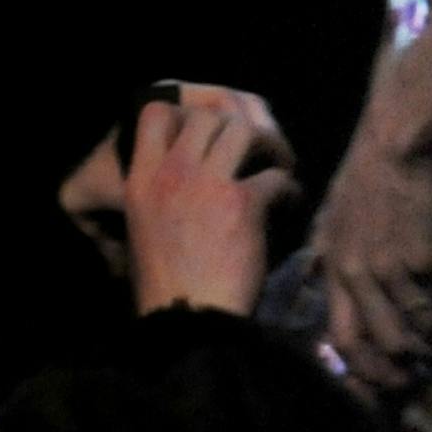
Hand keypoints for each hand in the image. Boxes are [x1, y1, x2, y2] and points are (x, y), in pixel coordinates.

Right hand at [58, 82, 295, 281]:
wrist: (188, 319)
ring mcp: (208, 184)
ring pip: (243, 131)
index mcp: (142, 179)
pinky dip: (289, 187)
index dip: (184, 112)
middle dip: (234, 124)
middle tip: (253, 146)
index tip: (204, 131)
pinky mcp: (243, 203)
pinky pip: (275, 176)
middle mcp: (172, 172)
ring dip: (267, 145)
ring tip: (278, 163)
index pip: (156, 112)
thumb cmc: (162, 286)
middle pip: (207, 115)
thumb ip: (158, 191)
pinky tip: (290, 200)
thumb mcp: (141, 228)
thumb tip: (178, 177)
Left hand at [312, 119, 431, 396]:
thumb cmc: (362, 179)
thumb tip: (318, 285)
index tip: (386, 384)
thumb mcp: (330, 218)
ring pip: (420, 326)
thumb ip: (326, 256)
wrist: (394, 146)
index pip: (344, 338)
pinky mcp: (426, 258)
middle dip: (408, 365)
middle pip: (385, 343)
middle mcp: (359, 275)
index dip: (365, 371)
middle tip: (423, 369)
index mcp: (334, 268)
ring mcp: (393, 268)